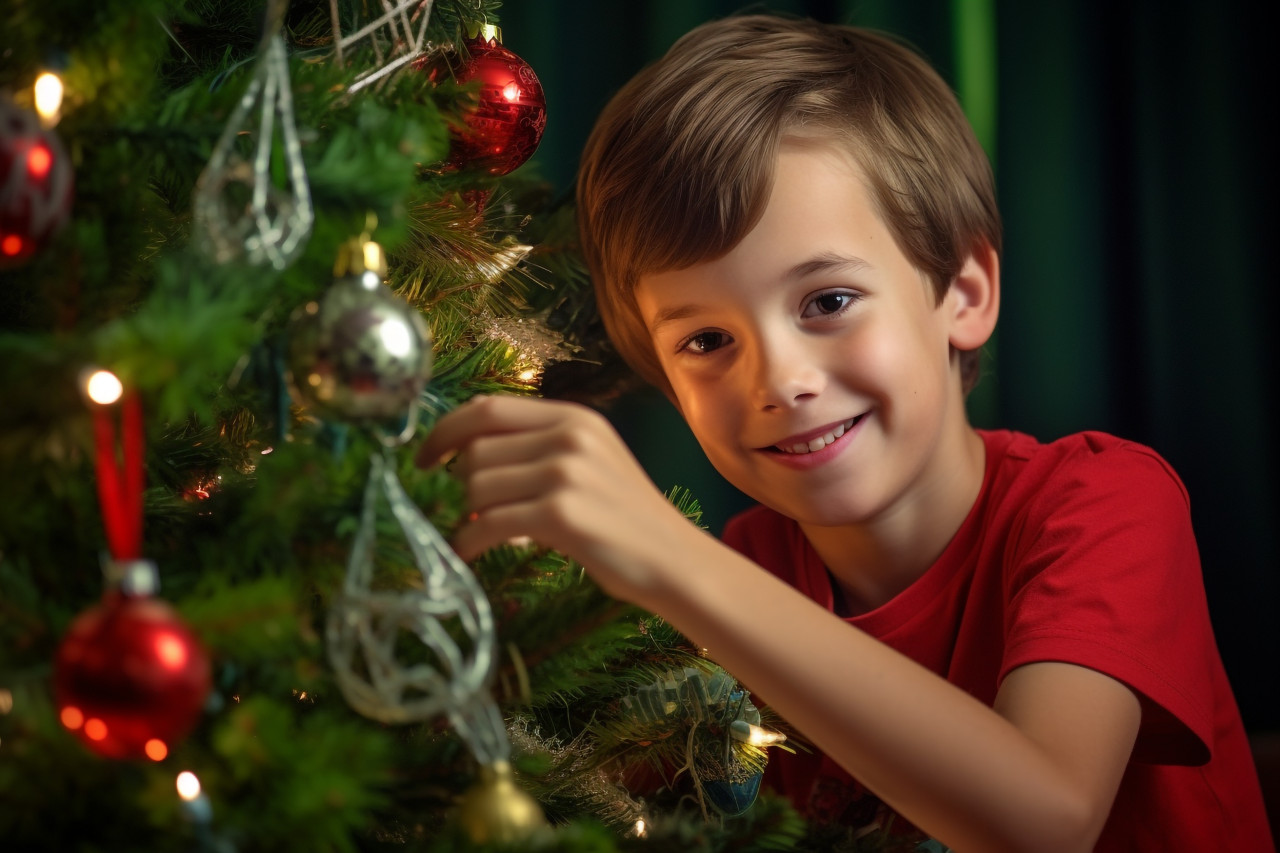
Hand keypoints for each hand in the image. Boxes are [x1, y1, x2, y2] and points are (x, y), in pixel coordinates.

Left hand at [414, 395, 700, 608]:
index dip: (445, 431)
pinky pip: (487, 523)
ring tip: (478, 535)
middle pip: (476, 450)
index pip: (487, 408)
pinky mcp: (561, 515)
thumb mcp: (590, 463)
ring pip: (476, 486)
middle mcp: (570, 437)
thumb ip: (539, 449)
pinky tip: (469, 553)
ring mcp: (566, 474)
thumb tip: (466, 456)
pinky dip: (468, 541)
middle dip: (460, 485)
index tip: (424, 458)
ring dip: (467, 515)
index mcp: (574, 418)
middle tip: (466, 512)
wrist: (675, 562)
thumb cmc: (626, 520)